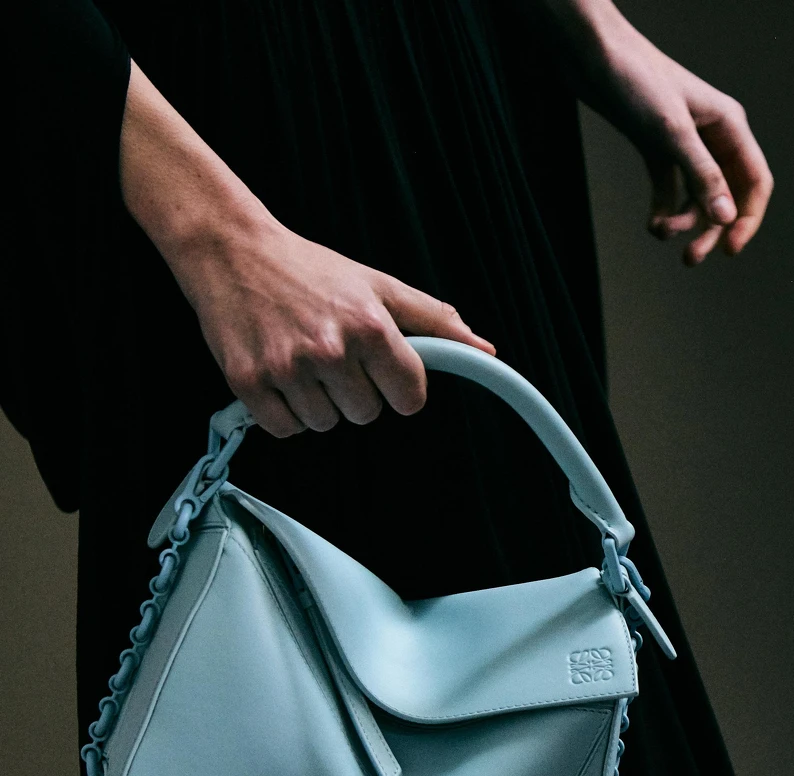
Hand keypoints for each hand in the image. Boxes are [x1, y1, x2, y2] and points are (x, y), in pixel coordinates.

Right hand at [173, 218, 495, 436]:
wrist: (232, 251)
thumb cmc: (307, 269)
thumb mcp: (378, 285)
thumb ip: (434, 321)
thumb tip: (483, 350)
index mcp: (370, 326)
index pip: (409, 398)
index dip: (399, 387)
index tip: (382, 370)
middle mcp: (330, 350)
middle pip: (366, 415)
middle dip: (354, 390)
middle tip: (331, 352)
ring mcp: (288, 369)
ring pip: (325, 424)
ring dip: (317, 401)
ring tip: (302, 358)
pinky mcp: (250, 383)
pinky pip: (285, 429)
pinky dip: (283, 411)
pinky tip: (278, 374)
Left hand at [542, 3, 773, 264]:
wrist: (593, 57)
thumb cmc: (636, 82)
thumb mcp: (671, 133)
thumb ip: (701, 176)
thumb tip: (725, 217)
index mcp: (728, 126)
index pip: (754, 182)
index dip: (747, 219)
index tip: (729, 249)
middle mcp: (711, 136)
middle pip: (725, 196)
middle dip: (709, 229)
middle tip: (691, 259)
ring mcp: (683, 143)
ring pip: (695, 197)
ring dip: (682, 222)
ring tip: (660, 233)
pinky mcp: (656, 148)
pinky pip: (669, 190)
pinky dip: (662, 211)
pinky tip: (651, 226)